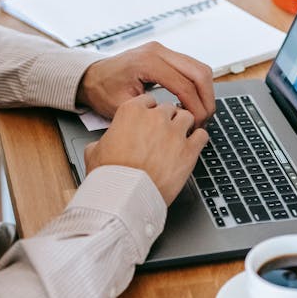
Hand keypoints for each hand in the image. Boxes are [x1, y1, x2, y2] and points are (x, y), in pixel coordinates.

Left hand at [76, 42, 214, 127]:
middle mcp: (158, 51)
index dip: (195, 108)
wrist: (91, 76)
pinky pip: (192, 68)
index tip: (196, 126)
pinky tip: (193, 104)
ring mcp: (163, 50)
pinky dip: (198, 87)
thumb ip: (151, 113)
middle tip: (204, 121)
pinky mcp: (166, 55)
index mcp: (147, 62)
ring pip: (200, 69)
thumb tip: (179, 121)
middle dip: (206, 100)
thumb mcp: (123, 107)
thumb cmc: (102, 91)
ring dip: (205, 93)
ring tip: (200, 114)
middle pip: (199, 73)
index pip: (185, 85)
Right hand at [84, 93, 207, 204]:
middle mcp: (155, 118)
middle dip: (167, 119)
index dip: (149, 112)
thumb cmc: (110, 175)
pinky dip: (198, 139)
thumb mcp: (94, 151)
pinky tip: (193, 145)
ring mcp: (174, 133)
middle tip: (164, 131)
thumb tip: (104, 144)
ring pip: (187, 116)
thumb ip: (104, 140)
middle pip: (168, 108)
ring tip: (180, 135)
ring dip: (184, 125)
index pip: (148, 101)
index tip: (149, 120)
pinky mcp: (189, 151)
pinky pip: (202, 135)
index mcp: (131, 112)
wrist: (125, 196)